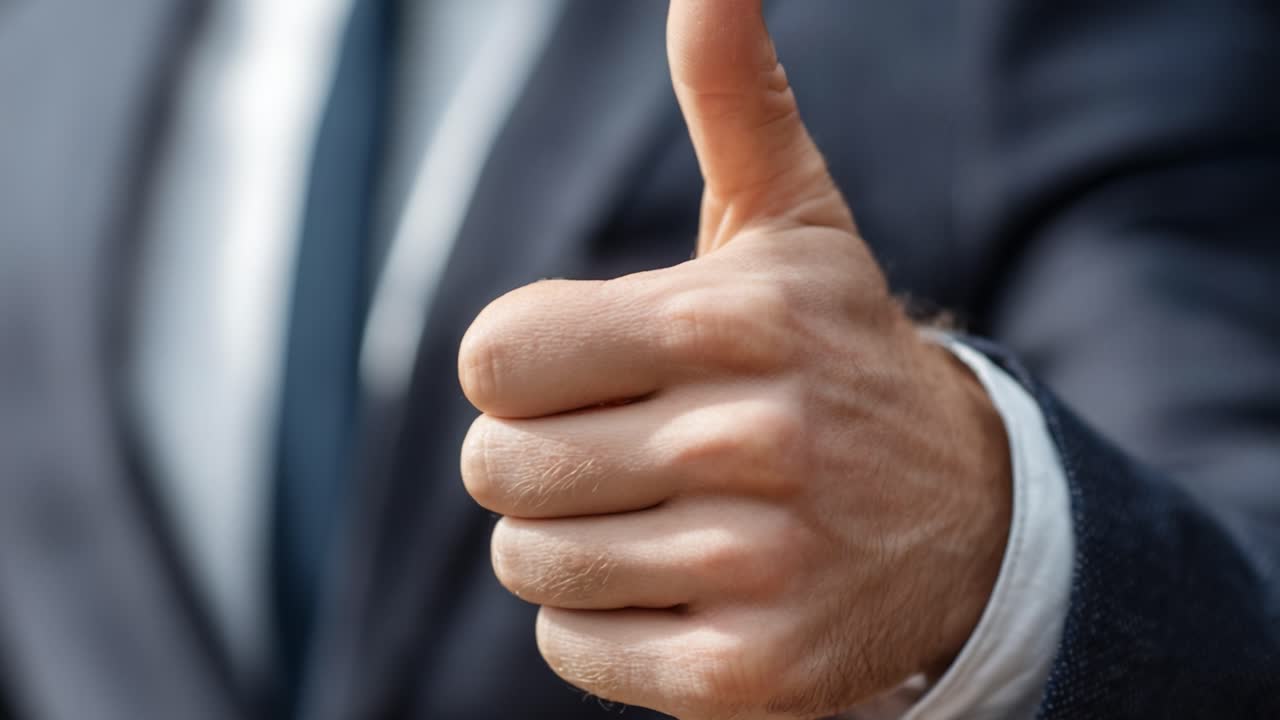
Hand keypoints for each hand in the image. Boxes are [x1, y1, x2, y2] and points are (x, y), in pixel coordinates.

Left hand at [458, 1, 1011, 716]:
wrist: (963, 517)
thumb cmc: (834, 354)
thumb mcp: (792, 221)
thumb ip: (735, 94)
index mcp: (729, 324)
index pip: (495, 357)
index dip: (520, 366)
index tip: (581, 370)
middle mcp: (748, 445)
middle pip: (497, 466)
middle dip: (534, 455)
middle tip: (618, 447)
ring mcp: (754, 569)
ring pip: (529, 561)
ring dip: (570, 537)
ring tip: (657, 514)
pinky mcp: (749, 673)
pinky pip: (572, 648)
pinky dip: (602, 620)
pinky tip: (684, 584)